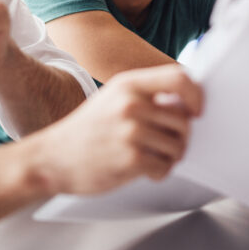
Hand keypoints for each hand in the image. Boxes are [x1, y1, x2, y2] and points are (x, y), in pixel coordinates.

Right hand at [36, 65, 203, 195]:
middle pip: (183, 118)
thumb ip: (145, 96)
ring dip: (171, 156)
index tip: (196, 110)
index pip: (179, 77)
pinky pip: (165, 167)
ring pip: (178, 145)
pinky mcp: (131, 159)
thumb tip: (185, 103)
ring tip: (153, 157)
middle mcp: (131, 104)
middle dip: (181, 136)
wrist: (52, 158)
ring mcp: (131, 131)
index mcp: (128, 84)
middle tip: (167, 144)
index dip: (196, 94)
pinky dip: (160, 172)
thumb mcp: (112, 99)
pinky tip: (145, 170)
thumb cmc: (86, 131)